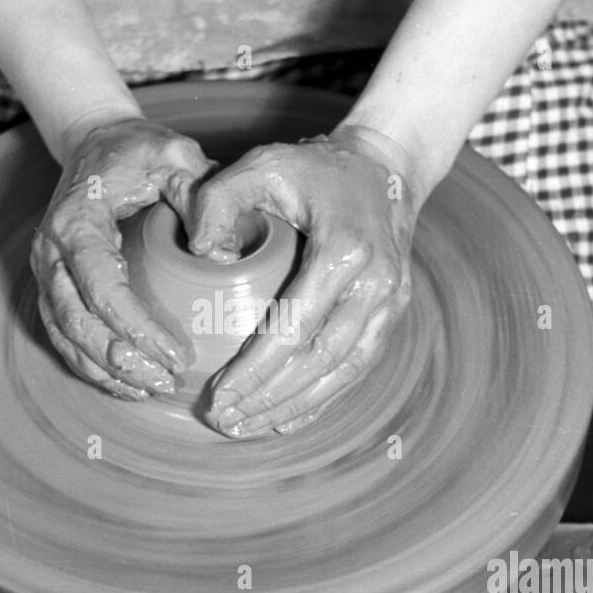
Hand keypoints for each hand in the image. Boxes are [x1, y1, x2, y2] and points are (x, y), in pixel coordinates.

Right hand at [31, 114, 212, 399]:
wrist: (96, 141)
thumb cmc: (140, 150)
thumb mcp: (177, 156)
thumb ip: (200, 197)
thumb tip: (222, 256)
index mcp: (76, 219)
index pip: (101, 285)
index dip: (137, 327)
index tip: (177, 354)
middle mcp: (50, 250)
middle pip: (76, 322)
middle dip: (122, 360)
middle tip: (167, 383)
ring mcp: (45, 271)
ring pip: (65, 336)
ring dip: (105, 371)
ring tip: (151, 390)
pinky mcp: (51, 286)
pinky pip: (63, 336)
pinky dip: (91, 365)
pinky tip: (127, 384)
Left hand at [190, 126, 419, 436]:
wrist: (385, 166)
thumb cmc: (313, 168)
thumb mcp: (260, 163)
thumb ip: (218, 200)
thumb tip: (201, 254)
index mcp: (345, 251)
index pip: (295, 327)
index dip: (255, 369)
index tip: (217, 394)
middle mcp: (376, 285)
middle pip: (321, 362)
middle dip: (270, 400)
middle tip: (224, 422)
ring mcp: (390, 304)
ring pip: (343, 375)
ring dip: (294, 409)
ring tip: (247, 429)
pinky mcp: (391, 316)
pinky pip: (356, 369)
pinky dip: (320, 400)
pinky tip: (283, 420)